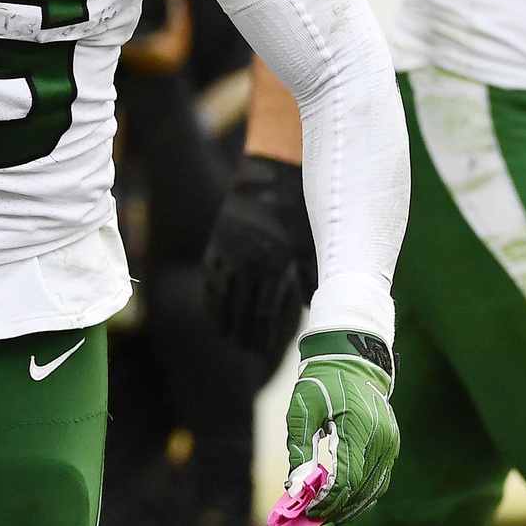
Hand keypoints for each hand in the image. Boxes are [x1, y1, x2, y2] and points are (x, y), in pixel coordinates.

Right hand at [204, 156, 317, 356]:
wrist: (270, 174)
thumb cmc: (298, 209)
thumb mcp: (311, 243)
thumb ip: (311, 278)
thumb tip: (316, 308)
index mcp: (268, 264)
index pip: (261, 311)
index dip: (261, 335)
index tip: (263, 351)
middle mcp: (243, 261)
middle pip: (238, 309)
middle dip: (242, 333)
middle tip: (246, 351)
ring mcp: (225, 251)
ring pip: (219, 295)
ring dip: (222, 319)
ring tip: (227, 337)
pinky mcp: (216, 242)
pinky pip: (209, 277)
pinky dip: (210, 297)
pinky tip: (213, 310)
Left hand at [287, 330, 398, 523]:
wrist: (352, 359)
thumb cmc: (322, 382)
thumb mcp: (303, 411)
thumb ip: (300, 449)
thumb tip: (295, 487)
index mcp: (358, 428)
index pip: (346, 479)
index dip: (327, 500)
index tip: (307, 510)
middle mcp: (381, 439)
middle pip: (361, 489)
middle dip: (337, 507)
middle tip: (313, 518)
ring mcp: (390, 443)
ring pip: (374, 489)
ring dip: (352, 506)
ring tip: (328, 516)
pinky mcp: (391, 444)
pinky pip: (381, 479)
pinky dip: (364, 495)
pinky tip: (346, 503)